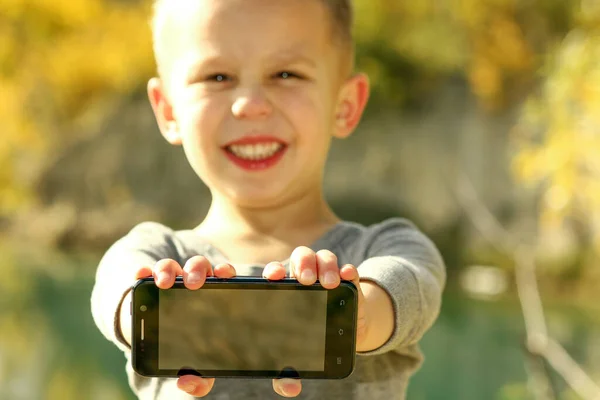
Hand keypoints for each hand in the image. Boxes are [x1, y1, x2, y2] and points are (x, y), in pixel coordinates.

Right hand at [132, 257, 236, 397]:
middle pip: (199, 267)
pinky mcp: (148, 282)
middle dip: (197, 270)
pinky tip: (140, 275)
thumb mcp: (195, 364)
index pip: (224, 275)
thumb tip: (188, 382)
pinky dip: (143, 273)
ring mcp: (170, 280)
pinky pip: (146, 273)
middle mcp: (193, 282)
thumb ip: (198, 378)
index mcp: (213, 294)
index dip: (225, 271)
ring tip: (165, 282)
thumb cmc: (185, 346)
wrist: (156, 334)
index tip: (224, 274)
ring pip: (172, 266)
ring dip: (169, 270)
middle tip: (194, 283)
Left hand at [262, 246, 367, 397]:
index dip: (272, 270)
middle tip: (305, 280)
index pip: (276, 272)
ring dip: (326, 266)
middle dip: (302, 264)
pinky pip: (349, 270)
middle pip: (301, 257)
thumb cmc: (310, 341)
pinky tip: (348, 275)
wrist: (342, 332)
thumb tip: (290, 387)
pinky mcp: (350, 282)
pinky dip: (349, 271)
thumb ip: (290, 372)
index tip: (272, 278)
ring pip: (324, 258)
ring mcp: (328, 276)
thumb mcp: (299, 355)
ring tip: (329, 283)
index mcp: (286, 289)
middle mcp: (306, 276)